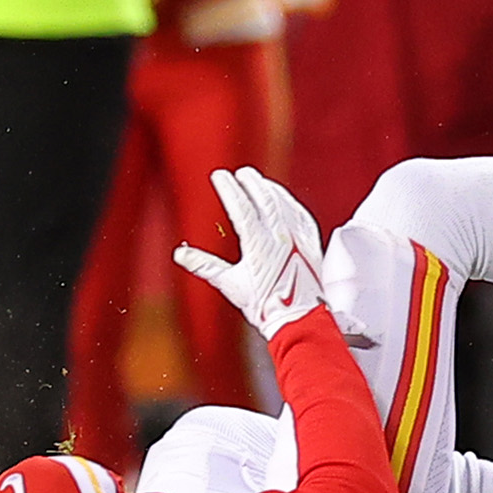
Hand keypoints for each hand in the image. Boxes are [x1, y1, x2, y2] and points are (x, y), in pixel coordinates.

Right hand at [174, 168, 328, 339]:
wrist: (301, 320)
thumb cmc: (266, 307)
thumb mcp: (232, 285)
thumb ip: (205, 266)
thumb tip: (180, 254)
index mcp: (259, 245)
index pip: (241, 207)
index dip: (228, 188)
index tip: (219, 175)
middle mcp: (282, 237)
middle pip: (265, 198)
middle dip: (251, 182)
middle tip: (240, 172)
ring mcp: (300, 237)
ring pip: (284, 203)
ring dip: (269, 188)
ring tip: (258, 180)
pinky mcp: (313, 242)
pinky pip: (300, 213)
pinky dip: (288, 201)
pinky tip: (282, 198)